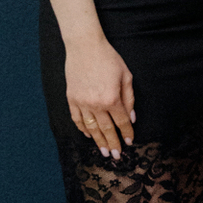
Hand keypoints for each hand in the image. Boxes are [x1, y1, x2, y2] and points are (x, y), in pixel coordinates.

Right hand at [65, 37, 135, 157]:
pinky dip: (82, 129)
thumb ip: (129, 99)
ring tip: (104, 152)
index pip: (121, 122)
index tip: (130, 142)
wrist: (84, 46)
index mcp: (111, 98)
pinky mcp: (71, 99)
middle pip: (106, 129)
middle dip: (113, 144)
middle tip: (117, 156)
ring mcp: (82, 102)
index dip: (127, 133)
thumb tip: (131, 118)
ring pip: (91, 128)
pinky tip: (88, 135)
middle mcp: (96, 104)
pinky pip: (77, 119)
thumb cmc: (108, 58)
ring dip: (98, 141)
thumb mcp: (125, 76)